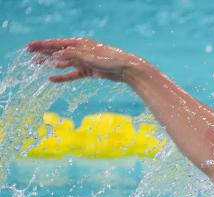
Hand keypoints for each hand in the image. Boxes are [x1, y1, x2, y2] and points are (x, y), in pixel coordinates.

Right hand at [27, 37, 143, 82]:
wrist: (126, 69)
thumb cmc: (109, 59)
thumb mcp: (89, 57)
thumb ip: (71, 56)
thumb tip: (55, 56)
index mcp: (79, 43)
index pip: (56, 44)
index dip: (42, 45)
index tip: (29, 47)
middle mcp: (80, 51)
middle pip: (58, 52)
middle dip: (43, 53)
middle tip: (29, 55)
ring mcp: (84, 61)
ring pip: (63, 62)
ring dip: (50, 63)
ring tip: (37, 64)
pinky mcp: (89, 71)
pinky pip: (72, 74)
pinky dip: (63, 76)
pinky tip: (52, 78)